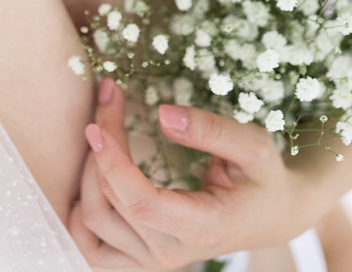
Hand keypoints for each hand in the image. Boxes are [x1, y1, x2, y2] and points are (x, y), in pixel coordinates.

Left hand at [67, 80, 320, 268]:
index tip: (99, 121)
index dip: (113, 162)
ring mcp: (153, 261)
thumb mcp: (254, 146)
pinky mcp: (141, 259)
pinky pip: (92, 247)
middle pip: (113, 201)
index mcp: (202, 228)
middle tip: (110, 96)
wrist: (271, 215)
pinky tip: (90, 176)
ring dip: (88, 172)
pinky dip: (80, 213)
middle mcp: (172, 252)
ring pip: (94, 222)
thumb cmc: (263, 177)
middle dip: (103, 144)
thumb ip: (211, 130)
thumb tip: (162, 115)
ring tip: (102, 127)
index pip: (142, 202)